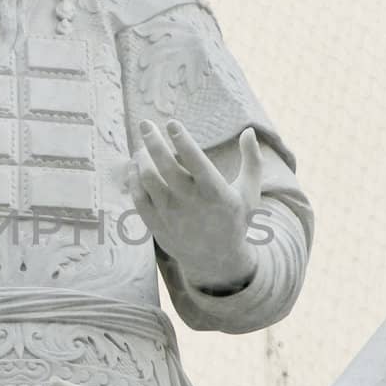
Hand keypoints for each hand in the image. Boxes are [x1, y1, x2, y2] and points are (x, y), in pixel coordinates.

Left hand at [132, 121, 263, 290]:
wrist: (217, 261)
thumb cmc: (235, 220)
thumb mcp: (250, 192)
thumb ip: (252, 160)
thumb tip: (250, 130)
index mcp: (215, 193)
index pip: (195, 160)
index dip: (182, 140)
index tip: (172, 123)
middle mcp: (190, 203)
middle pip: (165, 166)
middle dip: (153, 141)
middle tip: (146, 124)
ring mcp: (170, 214)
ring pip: (148, 179)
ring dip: (141, 158)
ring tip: (141, 146)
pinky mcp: (156, 224)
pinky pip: (138, 196)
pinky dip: (133, 178)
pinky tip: (134, 165)